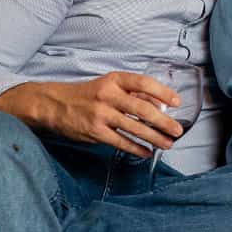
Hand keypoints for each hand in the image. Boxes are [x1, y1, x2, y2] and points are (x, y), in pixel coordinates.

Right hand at [0, 73, 183, 156]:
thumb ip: (131, 94)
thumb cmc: (86, 94)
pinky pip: (121, 142)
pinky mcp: (95, 132)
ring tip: (168, 143)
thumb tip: (157, 103)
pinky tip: (147, 152)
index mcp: (114, 80)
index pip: (143, 83)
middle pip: (142, 109)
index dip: (162, 92)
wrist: (53, 104)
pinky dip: (136, 148)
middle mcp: (108, 95)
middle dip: (163, 121)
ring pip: (134, 128)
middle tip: (177, 130)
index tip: (177, 102)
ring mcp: (101, 114)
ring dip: (154, 137)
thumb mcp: (108, 86)